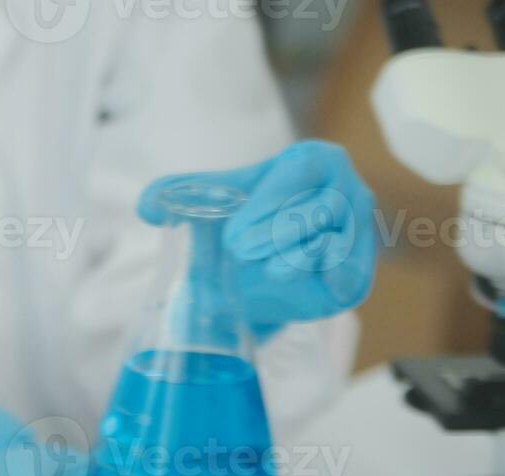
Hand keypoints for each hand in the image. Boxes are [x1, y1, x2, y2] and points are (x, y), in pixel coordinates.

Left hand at [138, 140, 377, 336]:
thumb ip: (175, 196)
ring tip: (268, 270)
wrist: (254, 271)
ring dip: (297, 258)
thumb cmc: (240, 223)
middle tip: (239, 251)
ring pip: (336, 242)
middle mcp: (346, 191)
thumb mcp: (208, 204)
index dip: (271, 200)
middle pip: (323, 207)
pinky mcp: (356, 275)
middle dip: (278, 231)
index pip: (302, 172)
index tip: (234, 233)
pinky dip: (326, 280)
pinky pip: (350, 276)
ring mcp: (357, 233)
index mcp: (313, 162)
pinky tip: (300, 285)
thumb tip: (147, 206)